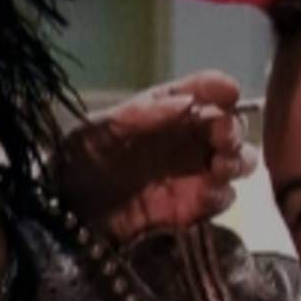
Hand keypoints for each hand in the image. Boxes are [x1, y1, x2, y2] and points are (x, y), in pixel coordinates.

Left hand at [57, 72, 254, 242]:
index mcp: (166, 110)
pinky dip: (221, 194)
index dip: (218, 88)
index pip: (204, 91)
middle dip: (233, 128)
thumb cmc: (78, 160)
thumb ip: (142, 114)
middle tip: (221, 136)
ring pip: (238, 161)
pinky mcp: (192, 208)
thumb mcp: (100, 130)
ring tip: (220, 165)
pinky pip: (222, 199)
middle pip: (231, 127)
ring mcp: (193, 173)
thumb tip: (188, 102)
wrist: (62, 212)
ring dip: (236, 160)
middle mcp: (187, 138)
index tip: (227, 91)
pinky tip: (206, 193)